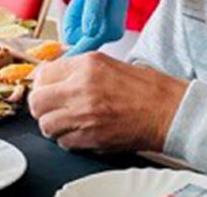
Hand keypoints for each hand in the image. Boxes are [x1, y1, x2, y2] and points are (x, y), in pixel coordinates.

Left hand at [28, 52, 187, 151]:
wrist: (168, 111)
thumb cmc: (148, 88)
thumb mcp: (110, 64)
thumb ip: (80, 69)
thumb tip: (56, 76)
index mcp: (88, 65)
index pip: (43, 73)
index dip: (42, 83)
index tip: (46, 87)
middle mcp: (82, 88)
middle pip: (37, 101)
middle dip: (42, 105)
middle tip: (52, 106)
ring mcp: (85, 114)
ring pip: (46, 125)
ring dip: (54, 124)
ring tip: (68, 120)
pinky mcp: (90, 137)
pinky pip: (63, 142)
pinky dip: (68, 139)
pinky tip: (82, 131)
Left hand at [62, 0, 138, 55]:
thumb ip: (93, 11)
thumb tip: (89, 32)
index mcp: (111, 30)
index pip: (83, 49)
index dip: (67, 53)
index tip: (53, 60)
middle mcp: (109, 36)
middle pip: (75, 40)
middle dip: (73, 19)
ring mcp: (103, 33)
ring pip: (74, 34)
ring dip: (74, 15)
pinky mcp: (97, 28)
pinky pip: (77, 28)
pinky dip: (77, 14)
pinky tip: (87, 2)